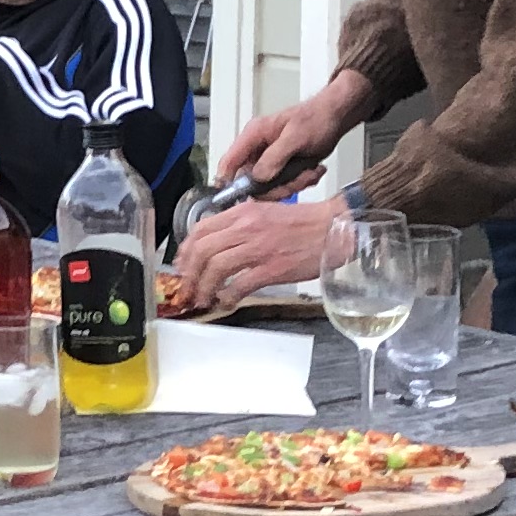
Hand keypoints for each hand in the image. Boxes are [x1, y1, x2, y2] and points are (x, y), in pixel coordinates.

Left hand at [172, 194, 342, 314]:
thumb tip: (219, 243)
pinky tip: (226, 302)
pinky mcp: (271, 269)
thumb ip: (240, 225)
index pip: (201, 229)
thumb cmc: (303, 224)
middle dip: (189, 273)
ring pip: (216, 268)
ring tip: (203, 299)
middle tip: (187, 288)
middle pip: (203, 250)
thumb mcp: (264, 213)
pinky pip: (239, 285)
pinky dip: (227, 296)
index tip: (183, 265)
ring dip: (204, 287)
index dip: (186, 251)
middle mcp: (246, 227)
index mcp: (243, 213)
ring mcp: (258, 248)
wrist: (332, 230)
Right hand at [211, 67, 372, 197]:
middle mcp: (258, 149)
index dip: (229, 182)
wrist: (335, 118)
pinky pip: (284, 186)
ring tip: (309, 171)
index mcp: (254, 135)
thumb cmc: (316, 118)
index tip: (242, 198)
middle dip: (278, 187)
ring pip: (270, 188)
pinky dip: (301, 182)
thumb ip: (275, 157)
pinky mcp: (281, 168)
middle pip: (252, 183)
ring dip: (293, 184)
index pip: (229, 161)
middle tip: (297, 179)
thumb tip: (258, 177)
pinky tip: (312, 170)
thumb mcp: (296, 137)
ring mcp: (269, 160)